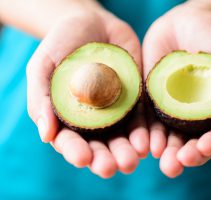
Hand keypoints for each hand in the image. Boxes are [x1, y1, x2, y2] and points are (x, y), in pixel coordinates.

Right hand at [27, 8, 148, 177]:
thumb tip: (46, 135)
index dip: (76, 152)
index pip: (71, 142)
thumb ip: (41, 98)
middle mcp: (95, 121)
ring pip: (124, 137)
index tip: (83, 157)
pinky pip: (143, 119)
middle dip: (106, 158)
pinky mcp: (137, 101)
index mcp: (69, 119)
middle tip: (112, 167)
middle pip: (100, 146)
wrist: (93, 24)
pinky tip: (149, 142)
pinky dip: (146, 132)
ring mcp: (118, 112)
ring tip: (133, 158)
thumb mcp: (43, 66)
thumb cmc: (61, 45)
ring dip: (129, 151)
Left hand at [143, 2, 210, 177]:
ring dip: (164, 150)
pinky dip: (145, 132)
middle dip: (184, 156)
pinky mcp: (151, 100)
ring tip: (159, 157)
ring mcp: (172, 110)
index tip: (205, 146)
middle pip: (191, 144)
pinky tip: (144, 141)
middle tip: (176, 163)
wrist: (189, 20)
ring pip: (168, 136)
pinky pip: (147, 119)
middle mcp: (195, 117)